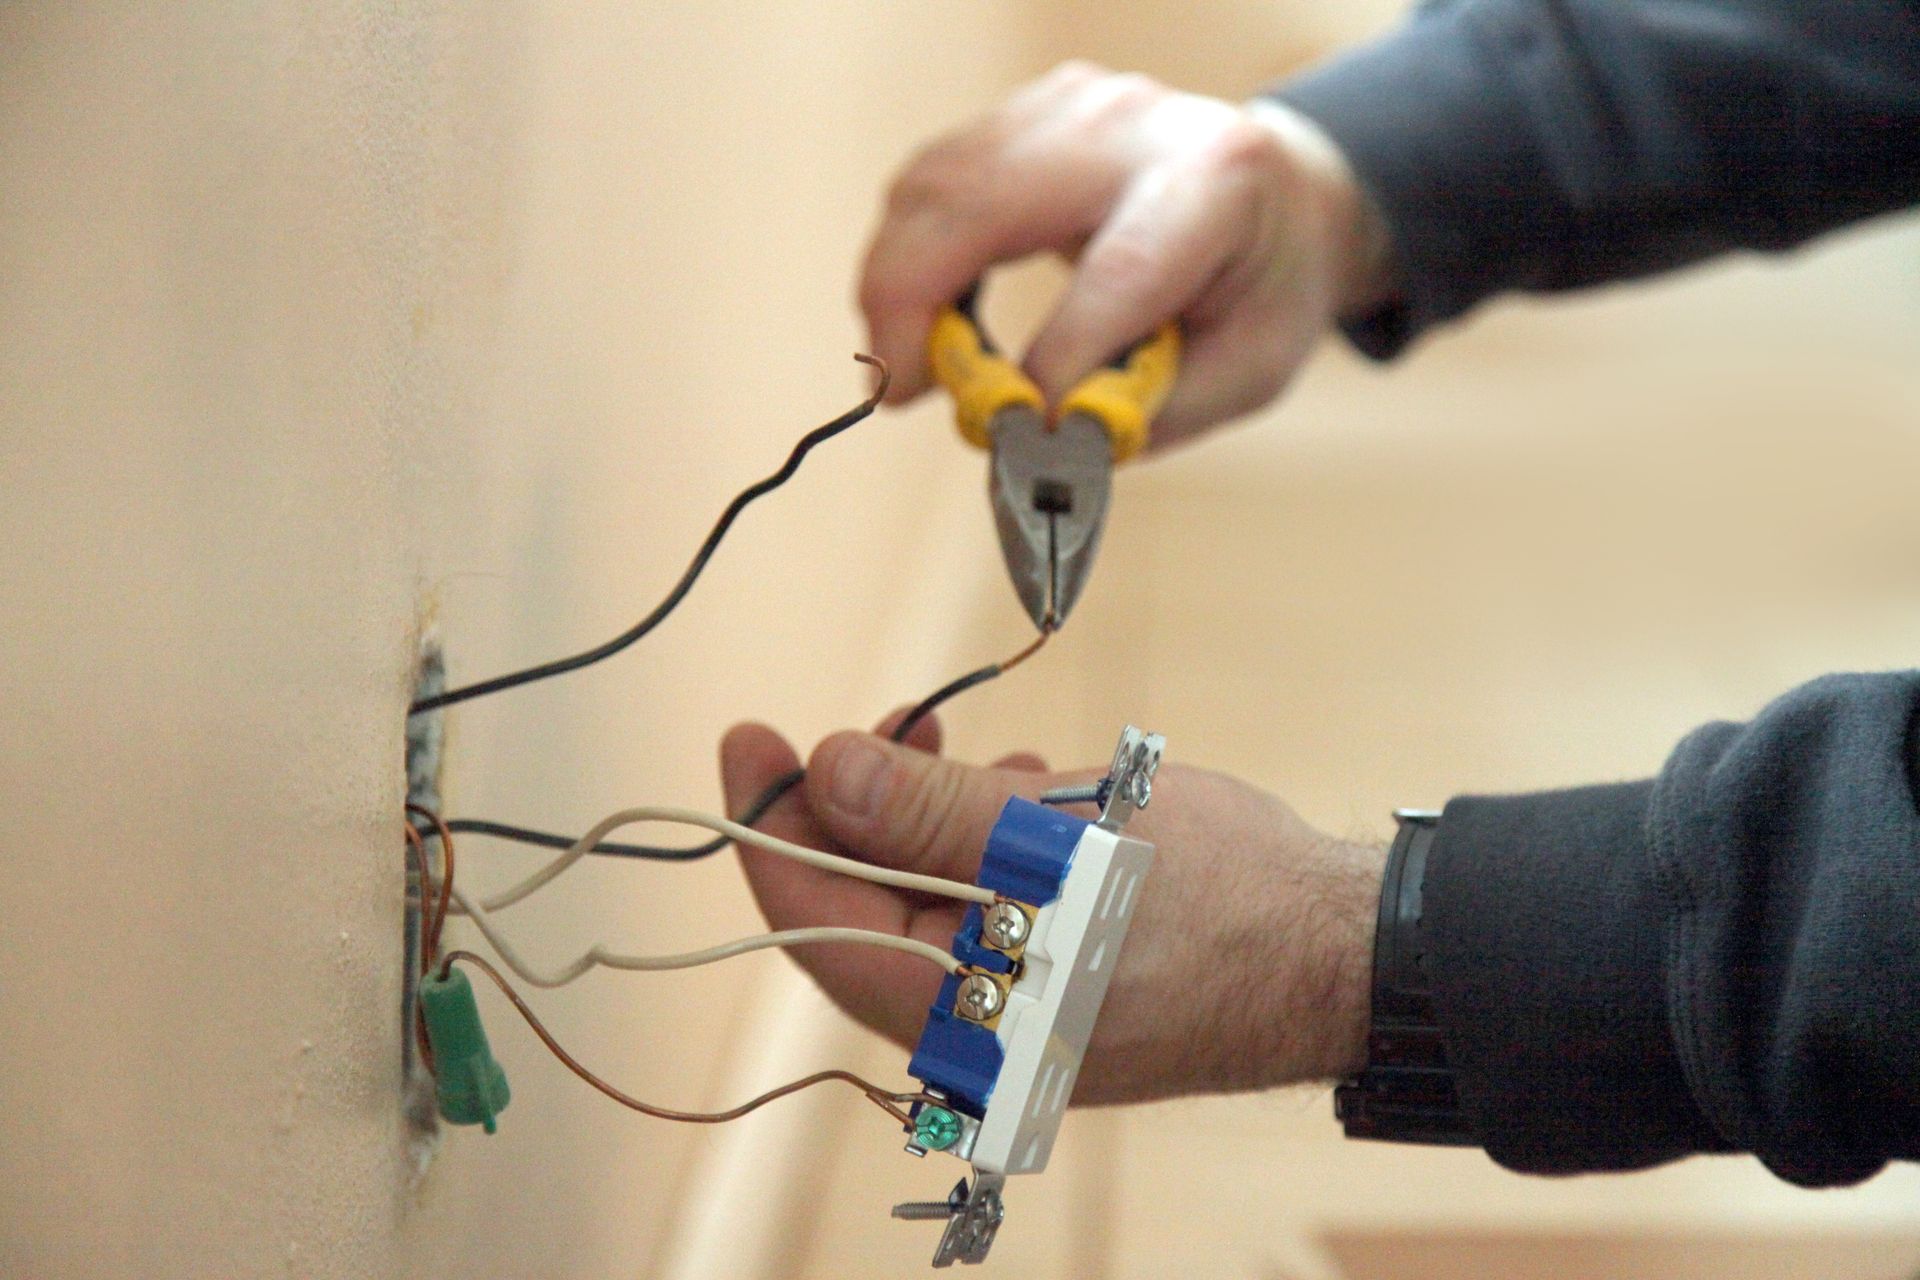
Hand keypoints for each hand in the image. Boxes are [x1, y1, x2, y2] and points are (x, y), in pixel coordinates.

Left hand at [719, 713, 1384, 1104]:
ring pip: (935, 902)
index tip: (752, 741)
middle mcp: (977, 1037)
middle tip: (886, 727)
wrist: (1350, 951)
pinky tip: (1029, 788)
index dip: (770, 829)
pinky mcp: (1064, 984)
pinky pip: (995, 910)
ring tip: (982, 753)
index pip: (818, 926)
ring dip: (939, 818)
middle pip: (870, 912)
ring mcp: (1024, 1016)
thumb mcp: (1061, 837)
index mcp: (961, 1022)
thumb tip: (825, 775)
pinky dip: (993, 844)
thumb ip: (932, 813)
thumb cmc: (1221, 897)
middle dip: (867, 810)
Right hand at [858, 61, 1394, 449]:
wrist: (1277, 203)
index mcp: (1215, 185)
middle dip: (912, 305)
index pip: (1117, 272)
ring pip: (932, 185)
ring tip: (918, 366)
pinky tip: (927, 320)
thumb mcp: (1244, 373)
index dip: (1056, 360)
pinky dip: (909, 259)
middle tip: (903, 390)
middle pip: (978, 200)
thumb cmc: (1259, 295)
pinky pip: (930, 184)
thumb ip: (1147, 413)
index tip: (1019, 428)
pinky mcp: (1023, 116)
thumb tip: (1038, 443)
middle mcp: (1132, 126)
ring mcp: (1067, 106)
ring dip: (898, 287)